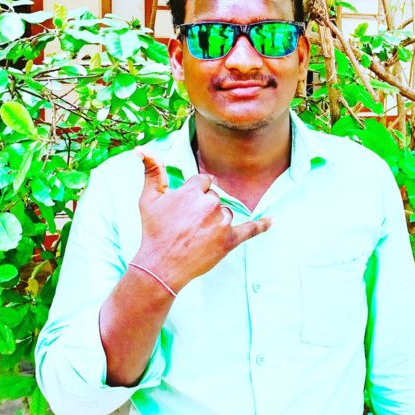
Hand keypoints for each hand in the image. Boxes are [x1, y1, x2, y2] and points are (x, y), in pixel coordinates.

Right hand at [132, 148, 271, 291]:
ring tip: (197, 235)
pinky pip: (250, 230)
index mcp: (192, 191)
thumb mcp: (148, 199)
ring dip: (216, 220)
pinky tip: (272, 221)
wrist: (161, 266)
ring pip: (225, 212)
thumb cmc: (153, 232)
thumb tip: (142, 148)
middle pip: (215, 197)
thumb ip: (152, 172)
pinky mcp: (230, 240)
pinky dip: (261, 226)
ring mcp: (221, 223)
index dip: (194, 194)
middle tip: (187, 225)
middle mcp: (209, 204)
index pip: (203, 182)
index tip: (185, 207)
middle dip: (204, 208)